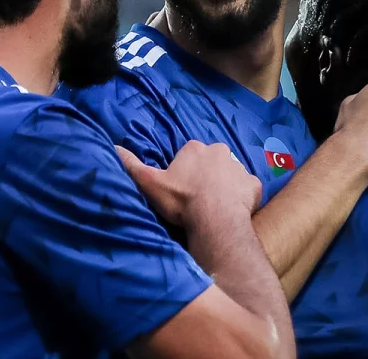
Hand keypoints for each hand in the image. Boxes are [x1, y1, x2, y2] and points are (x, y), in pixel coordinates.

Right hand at [116, 142, 261, 229]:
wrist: (215, 219)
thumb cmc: (181, 200)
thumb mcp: (150, 183)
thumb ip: (132, 165)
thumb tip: (114, 147)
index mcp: (195, 148)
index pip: (188, 154)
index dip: (183, 171)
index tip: (180, 188)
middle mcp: (220, 151)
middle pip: (211, 161)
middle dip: (206, 175)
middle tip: (197, 197)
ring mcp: (240, 167)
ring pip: (230, 174)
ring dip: (224, 185)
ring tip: (214, 207)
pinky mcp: (254, 185)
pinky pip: (247, 188)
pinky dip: (242, 197)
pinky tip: (232, 210)